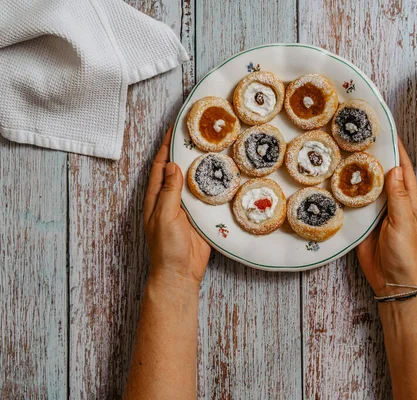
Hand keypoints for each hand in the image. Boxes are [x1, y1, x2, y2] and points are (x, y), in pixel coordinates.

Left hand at [143, 127, 210, 290]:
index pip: (160, 166)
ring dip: (201, 165)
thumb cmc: (166, 248)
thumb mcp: (164, 216)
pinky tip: (223, 174)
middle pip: (178, 169)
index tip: (175, 128)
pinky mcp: (201, 216)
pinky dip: (213, 184)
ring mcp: (186, 207)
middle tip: (198, 132)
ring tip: (213, 147)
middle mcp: (170, 199)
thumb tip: (172, 166)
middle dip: (185, 151)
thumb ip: (169, 191)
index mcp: (156, 197)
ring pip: (194, 180)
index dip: (167, 147)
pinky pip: (207, 196)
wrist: (180, 274)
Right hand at [357, 140, 416, 296]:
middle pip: (382, 173)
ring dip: (358, 172)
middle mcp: (392, 201)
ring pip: (366, 186)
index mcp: (409, 200)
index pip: (403, 168)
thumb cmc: (405, 254)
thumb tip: (395, 168)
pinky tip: (335, 180)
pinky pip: (354, 203)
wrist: (391, 282)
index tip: (387, 130)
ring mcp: (376, 211)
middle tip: (358, 137)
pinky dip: (346, 192)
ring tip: (343, 153)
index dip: (397, 149)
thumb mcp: (404, 223)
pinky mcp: (362, 222)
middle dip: (373, 156)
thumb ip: (398, 197)